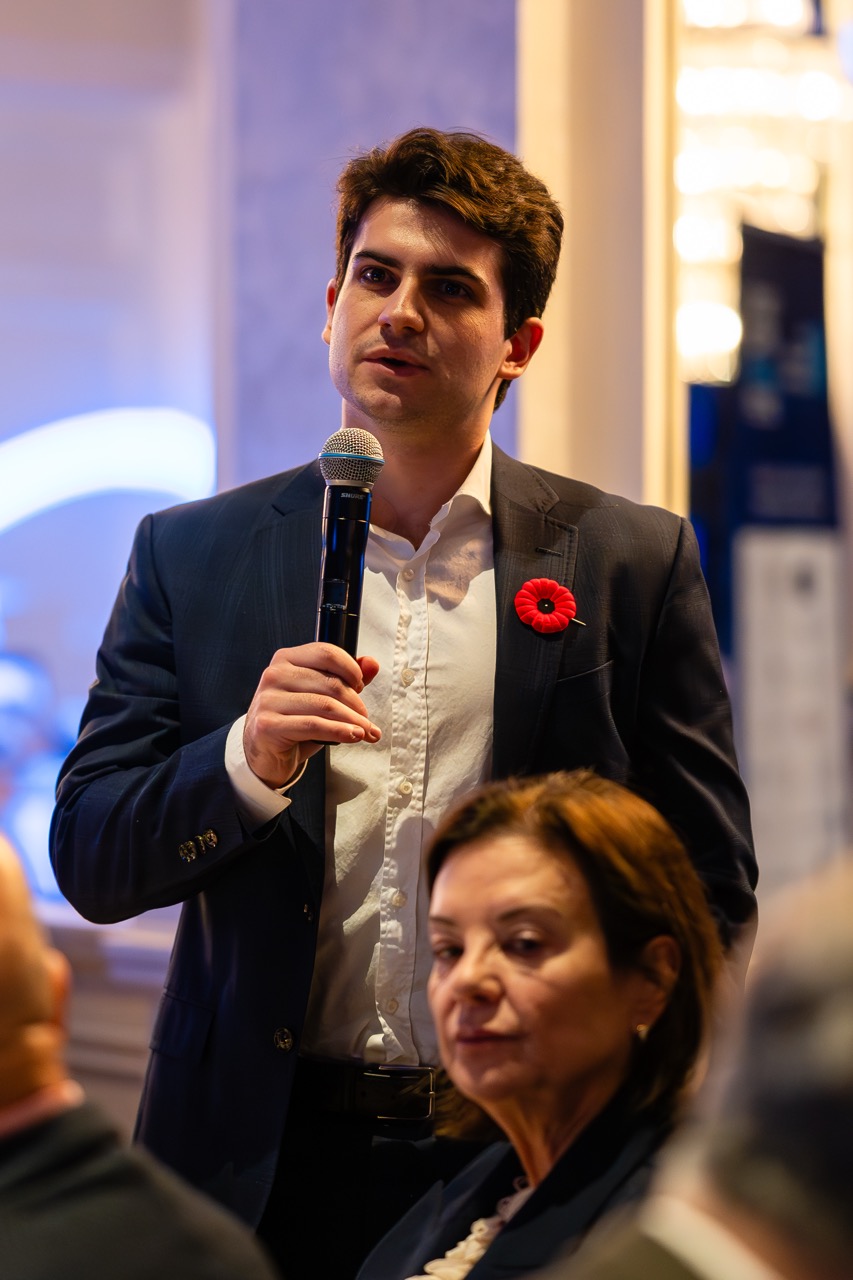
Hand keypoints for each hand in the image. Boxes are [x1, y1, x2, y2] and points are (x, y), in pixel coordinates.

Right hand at [243, 643, 380, 787]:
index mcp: (286, 659)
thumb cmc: (293, 721)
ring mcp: (268, 699)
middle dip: (356, 704)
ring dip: (353, 721)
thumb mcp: (320, 696)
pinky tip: (353, 736)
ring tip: (366, 731)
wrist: (264, 752)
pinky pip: (313, 726)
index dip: (351, 669)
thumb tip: (372, 664)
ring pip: (325, 706)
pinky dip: (339, 731)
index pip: (326, 653)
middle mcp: (274, 675)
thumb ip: (346, 678)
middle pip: (330, 683)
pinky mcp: (267, 724)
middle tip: (367, 719)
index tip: (361, 686)